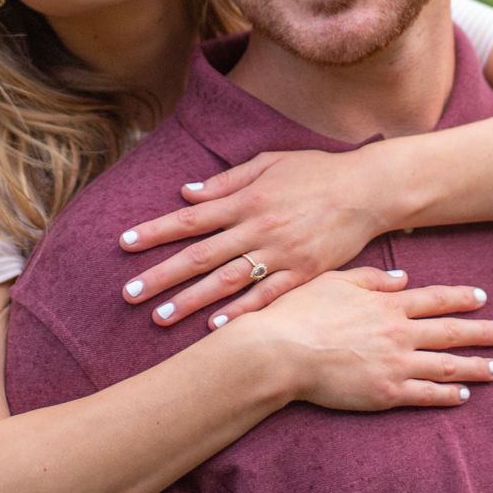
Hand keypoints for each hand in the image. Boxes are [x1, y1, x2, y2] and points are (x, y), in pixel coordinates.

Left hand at [117, 150, 386, 326]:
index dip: (155, 230)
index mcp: (246, 199)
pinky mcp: (302, 274)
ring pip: (226, 282)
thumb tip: (186, 192)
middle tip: (129, 293)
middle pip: (200, 256)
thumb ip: (227, 180)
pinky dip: (240, 313)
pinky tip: (215, 329)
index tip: (124, 243)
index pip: (190, 218)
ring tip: (160, 317)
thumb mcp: (269, 163)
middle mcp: (258, 228)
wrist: (368, 190)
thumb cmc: (315, 172)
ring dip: (191, 301)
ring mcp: (280, 254)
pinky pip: (266, 298)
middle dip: (161, 275)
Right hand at [246, 268, 492, 411]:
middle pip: (450, 332)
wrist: (282, 350)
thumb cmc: (300, 312)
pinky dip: (447, 395)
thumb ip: (372, 279)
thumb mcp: (335, 281)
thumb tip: (404, 277)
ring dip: (474, 366)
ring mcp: (395, 364)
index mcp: (387, 304)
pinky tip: (463, 395)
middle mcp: (398, 332)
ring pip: (445, 365)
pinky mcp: (386, 393)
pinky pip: (425, 395)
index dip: (461, 298)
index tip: (482, 298)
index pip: (435, 299)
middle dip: (481, 332)